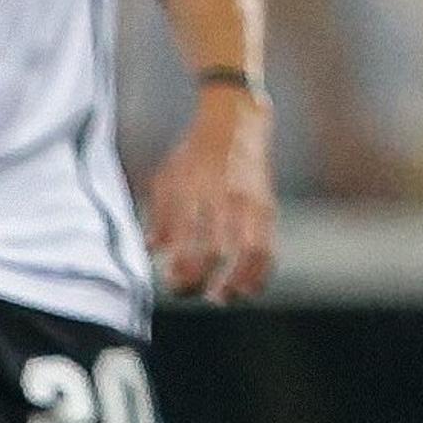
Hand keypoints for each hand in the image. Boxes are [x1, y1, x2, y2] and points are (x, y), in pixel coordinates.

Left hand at [146, 91, 277, 304]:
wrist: (235, 124)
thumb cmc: (194, 156)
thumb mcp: (167, 178)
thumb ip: (160, 216)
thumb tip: (152, 250)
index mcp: (194, 190)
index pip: (188, 239)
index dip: (182, 267)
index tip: (172, 281)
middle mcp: (224, 198)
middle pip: (218, 251)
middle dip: (204, 279)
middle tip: (193, 292)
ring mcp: (249, 204)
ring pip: (250, 253)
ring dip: (237, 282)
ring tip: (222, 298)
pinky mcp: (268, 208)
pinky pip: (269, 247)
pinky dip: (260, 273)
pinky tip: (248, 288)